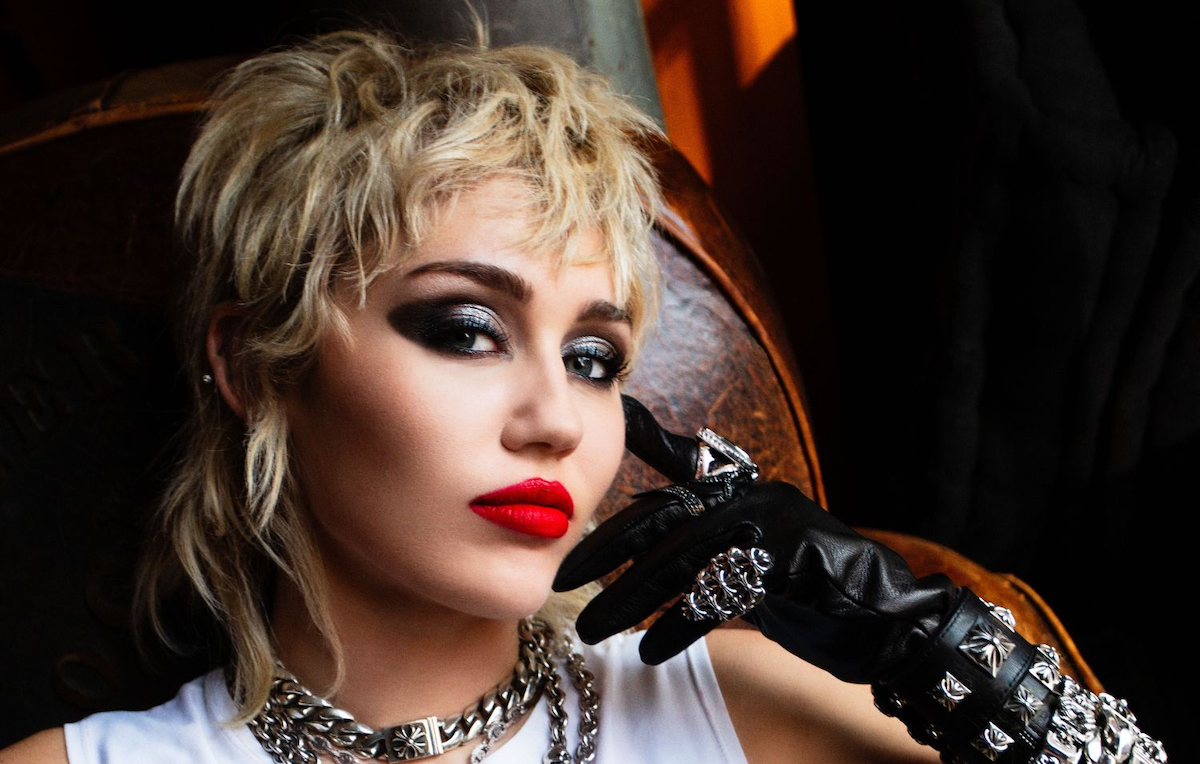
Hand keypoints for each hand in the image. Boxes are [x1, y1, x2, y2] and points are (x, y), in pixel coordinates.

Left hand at [553, 395, 956, 682]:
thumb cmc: (811, 593)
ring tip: (592, 627)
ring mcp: (771, 527)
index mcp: (740, 492)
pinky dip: (680, 625)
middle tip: (563, 580)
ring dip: (629, 597)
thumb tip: (649, 559)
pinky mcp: (787, 564)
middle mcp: (751, 499)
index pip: (668, 487)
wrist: (885, 621)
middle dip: (605, 550)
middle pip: (661, 520)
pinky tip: (649, 652)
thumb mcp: (753, 563)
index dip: (620, 495)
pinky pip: (719, 594)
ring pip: (681, 559)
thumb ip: (707, 550)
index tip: (580, 498)